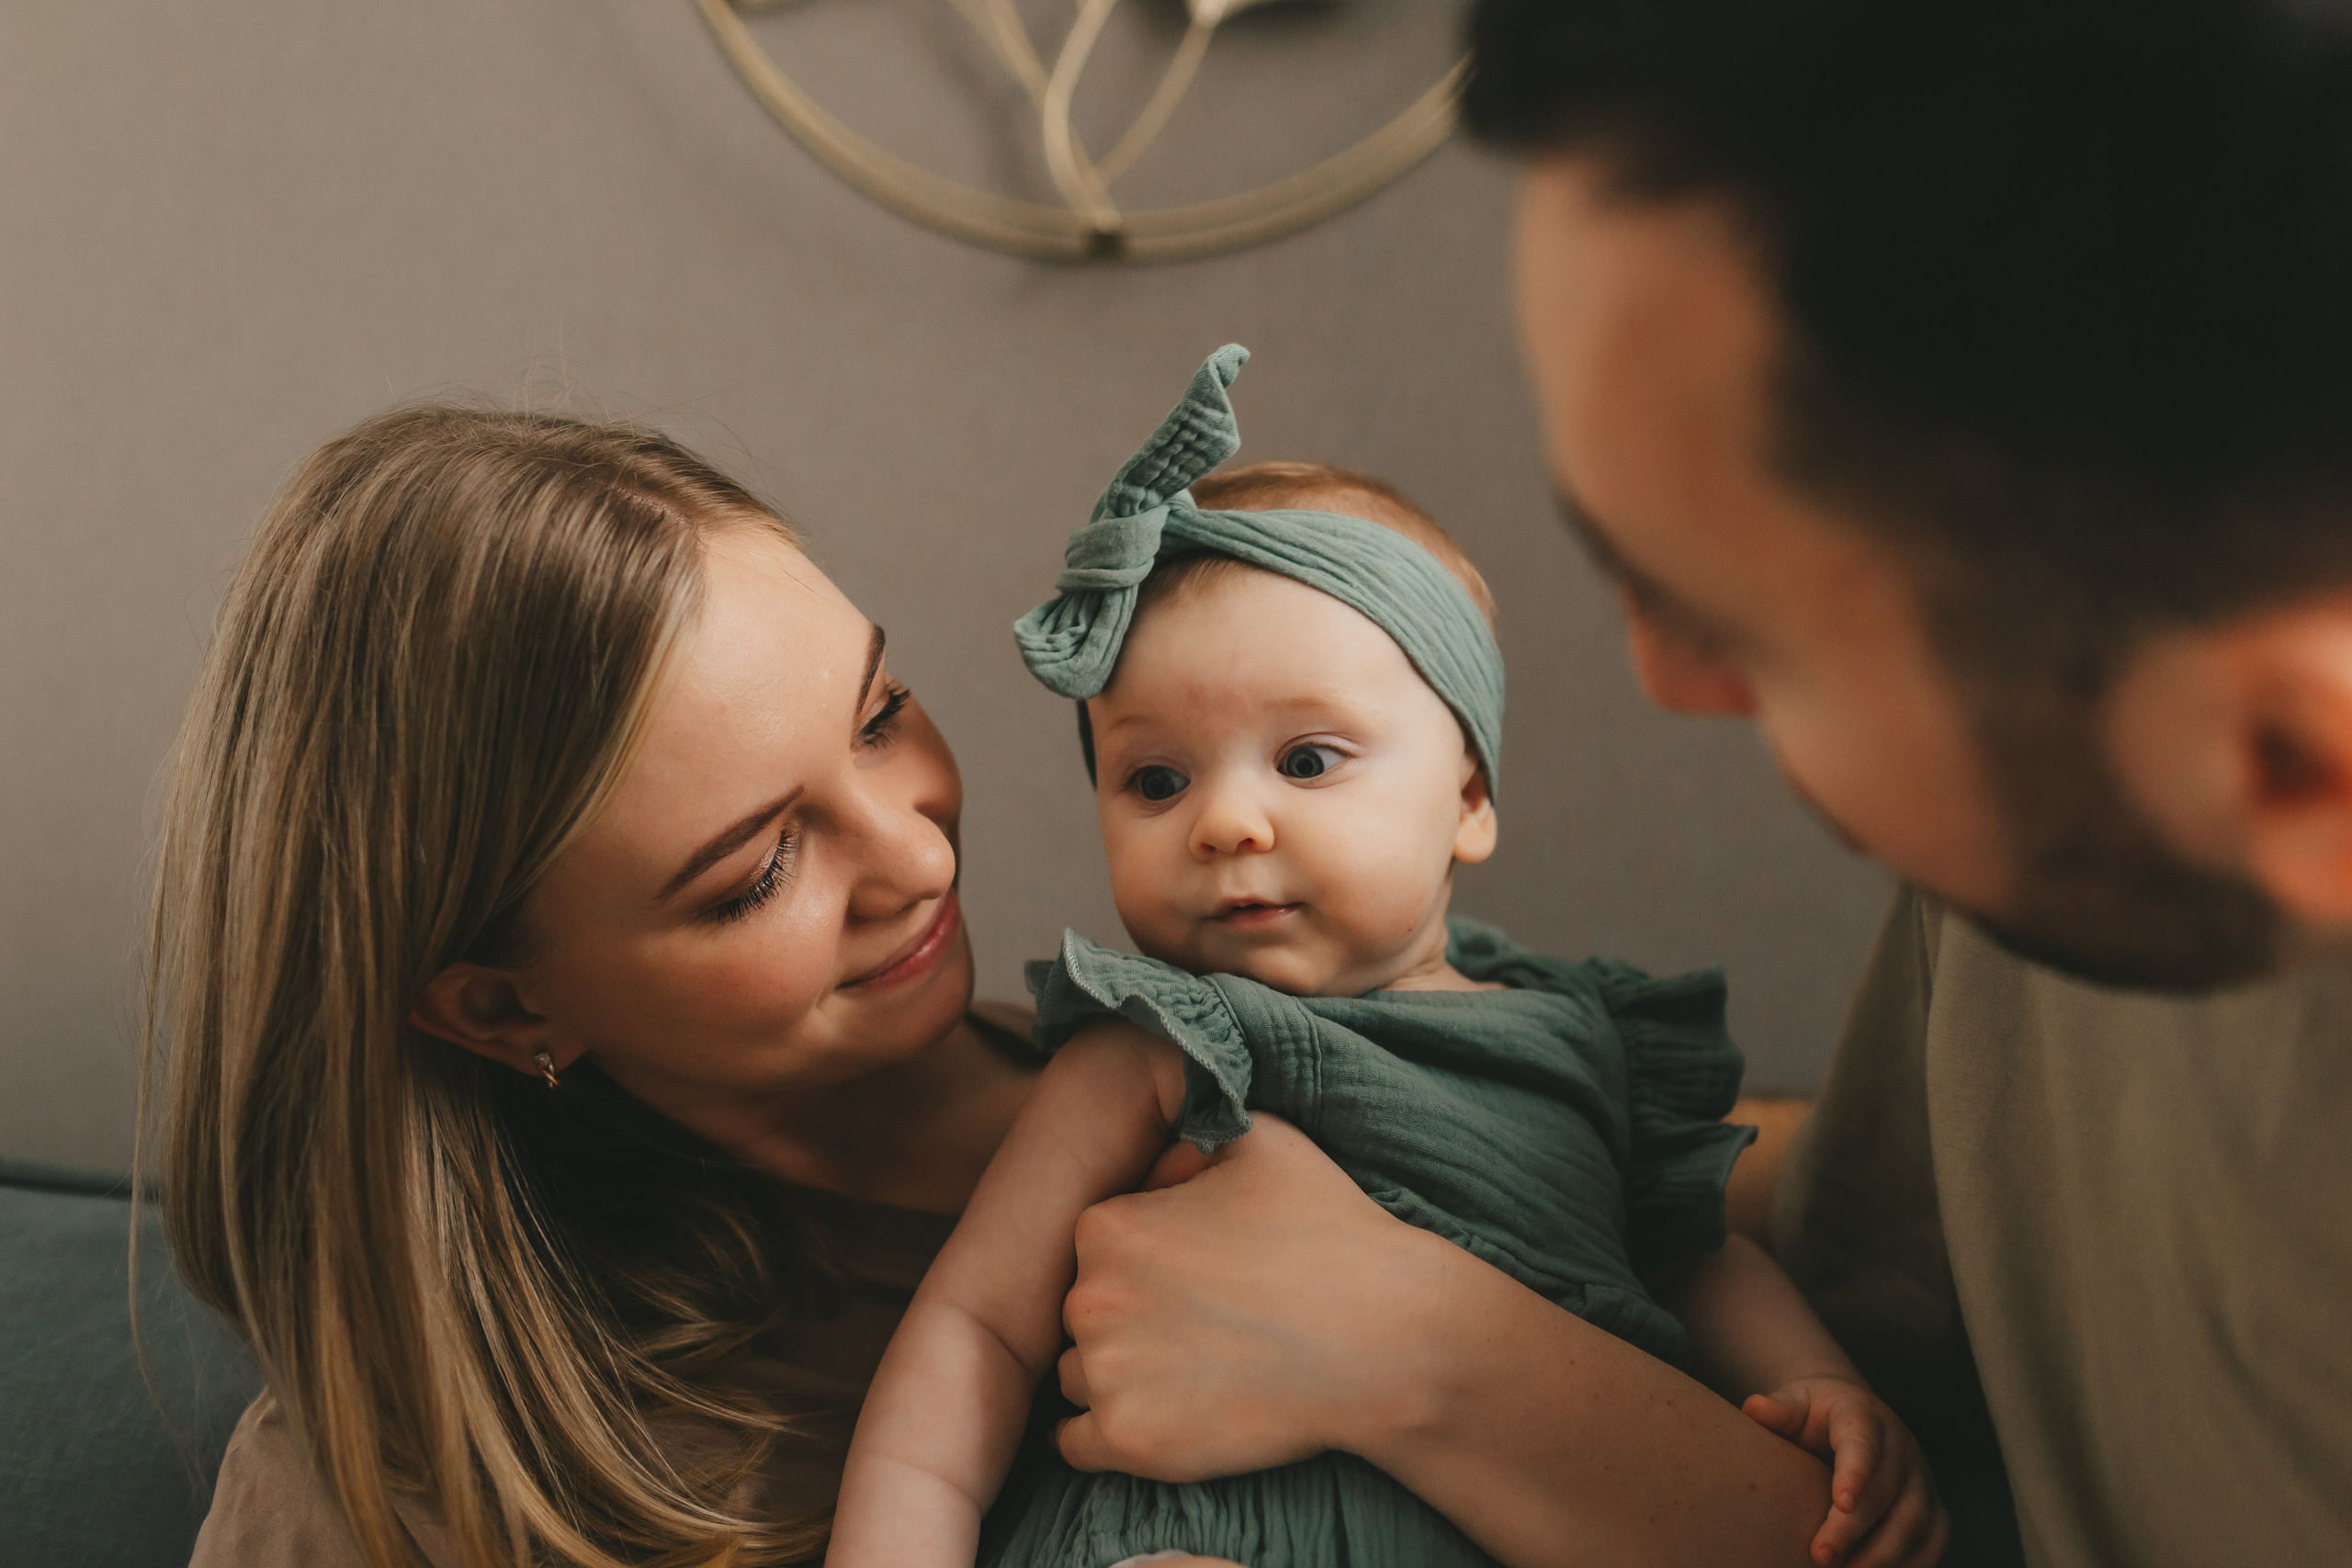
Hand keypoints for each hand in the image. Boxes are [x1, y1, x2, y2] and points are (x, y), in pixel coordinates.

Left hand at [1053, 1115, 1443, 1482]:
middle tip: (1202, 1324)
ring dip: (1118, 1375)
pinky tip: (1161, 1416)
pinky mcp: (1132, 1443)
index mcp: (1105, 1226)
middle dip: (1129, 1317)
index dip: (1144, 1259)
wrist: (1385, 1339)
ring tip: (1193, 1370)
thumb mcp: (1259, 1139)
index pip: (1094, 1250)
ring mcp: (1108, 1375)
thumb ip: (1190, 1130)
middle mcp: (1089, 1298)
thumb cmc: (1329, 1232)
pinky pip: (1076, 1445)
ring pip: (1080, 1376)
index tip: (1195, 1273)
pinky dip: (1109, 1433)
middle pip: (1083, 1312)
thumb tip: (1160, 1148)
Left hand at [1742, 1377, 1949, 1567]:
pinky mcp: (1934, 1507)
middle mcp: (1901, 1448)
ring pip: (1913, 1522)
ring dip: (1883, 1555)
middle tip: (1820, 1557)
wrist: (1856, 1415)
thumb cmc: (1817, 1414)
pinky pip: (1935, 1541)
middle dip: (1853, 1530)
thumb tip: (1753, 1408)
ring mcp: (1922, 1480)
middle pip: (1884, 1493)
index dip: (1856, 1473)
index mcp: (1864, 1417)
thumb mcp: (1798, 1402)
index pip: (1863, 1444)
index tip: (1841, 1503)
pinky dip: (1914, 1565)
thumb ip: (1780, 1410)